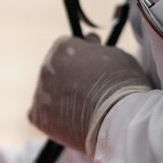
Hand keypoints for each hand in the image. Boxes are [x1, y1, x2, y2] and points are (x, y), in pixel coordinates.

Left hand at [28, 35, 151, 155]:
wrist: (118, 120)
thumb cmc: (123, 85)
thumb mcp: (116, 55)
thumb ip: (95, 48)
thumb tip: (89, 41)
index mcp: (63, 48)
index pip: (67, 47)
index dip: (81, 57)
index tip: (91, 67)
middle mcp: (46, 67)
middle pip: (55, 70)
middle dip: (69, 78)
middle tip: (90, 92)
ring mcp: (40, 93)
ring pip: (48, 93)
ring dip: (61, 98)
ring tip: (85, 110)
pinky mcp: (39, 118)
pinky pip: (41, 115)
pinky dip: (53, 118)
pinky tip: (71, 121)